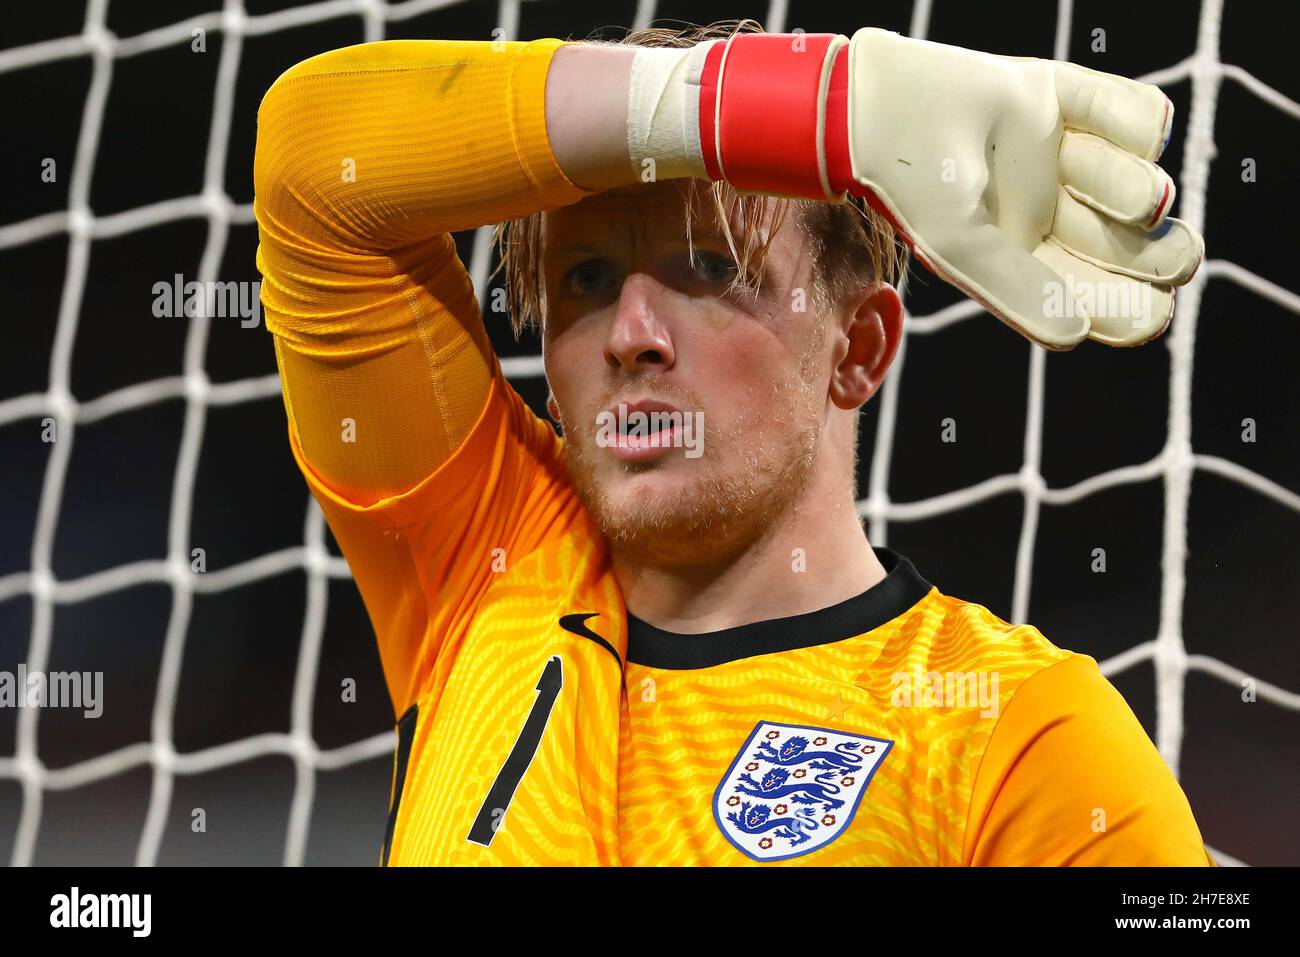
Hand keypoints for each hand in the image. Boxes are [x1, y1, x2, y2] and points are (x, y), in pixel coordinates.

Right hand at [844, 28, 1203, 348]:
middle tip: (1179, 255)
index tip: (1153, 315)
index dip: (1134, 312)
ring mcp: (1069, 159)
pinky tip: (1089, 124)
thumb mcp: (959, 245)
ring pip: (1140, 183)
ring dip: (1120, 176)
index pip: (1099, 299)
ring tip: (1071, 162)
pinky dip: (1135, 122)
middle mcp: (1055, 216)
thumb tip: (1077, 335)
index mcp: (1029, 263)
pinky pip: (1143, 116)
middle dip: (1160, 255)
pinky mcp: (1075, 101)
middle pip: (1137, 248)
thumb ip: (1016, 290)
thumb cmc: (911, 185)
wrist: (882, 101)